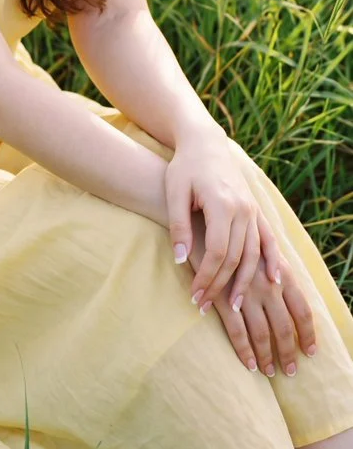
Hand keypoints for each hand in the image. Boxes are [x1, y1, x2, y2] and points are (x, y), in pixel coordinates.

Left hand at [166, 131, 280, 311]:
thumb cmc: (184, 167)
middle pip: (235, 259)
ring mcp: (253, 210)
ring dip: (243, 282)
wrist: (205, 143)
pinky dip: (272, 261)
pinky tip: (273, 281)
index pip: (218, 253)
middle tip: (204, 305)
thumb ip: (179, 227)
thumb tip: (181, 261)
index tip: (194, 296)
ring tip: (233, 306)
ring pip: (253, 254)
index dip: (207, 277)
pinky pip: (268, 240)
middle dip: (220, 285)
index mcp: (222, 204)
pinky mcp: (256, 210)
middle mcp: (243, 209)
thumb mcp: (175, 192)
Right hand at [188, 212, 317, 375]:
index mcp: (278, 270)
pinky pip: (236, 329)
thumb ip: (269, 266)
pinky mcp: (222, 296)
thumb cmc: (224, 232)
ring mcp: (245, 290)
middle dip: (289, 351)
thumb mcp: (255, 246)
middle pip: (284, 325)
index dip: (307, 331)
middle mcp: (266, 282)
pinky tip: (247, 363)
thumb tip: (278, 288)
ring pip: (262, 331)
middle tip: (290, 371)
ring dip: (266, 355)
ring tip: (268, 372)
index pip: (301, 307)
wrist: (197, 218)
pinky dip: (243, 348)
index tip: (310, 350)